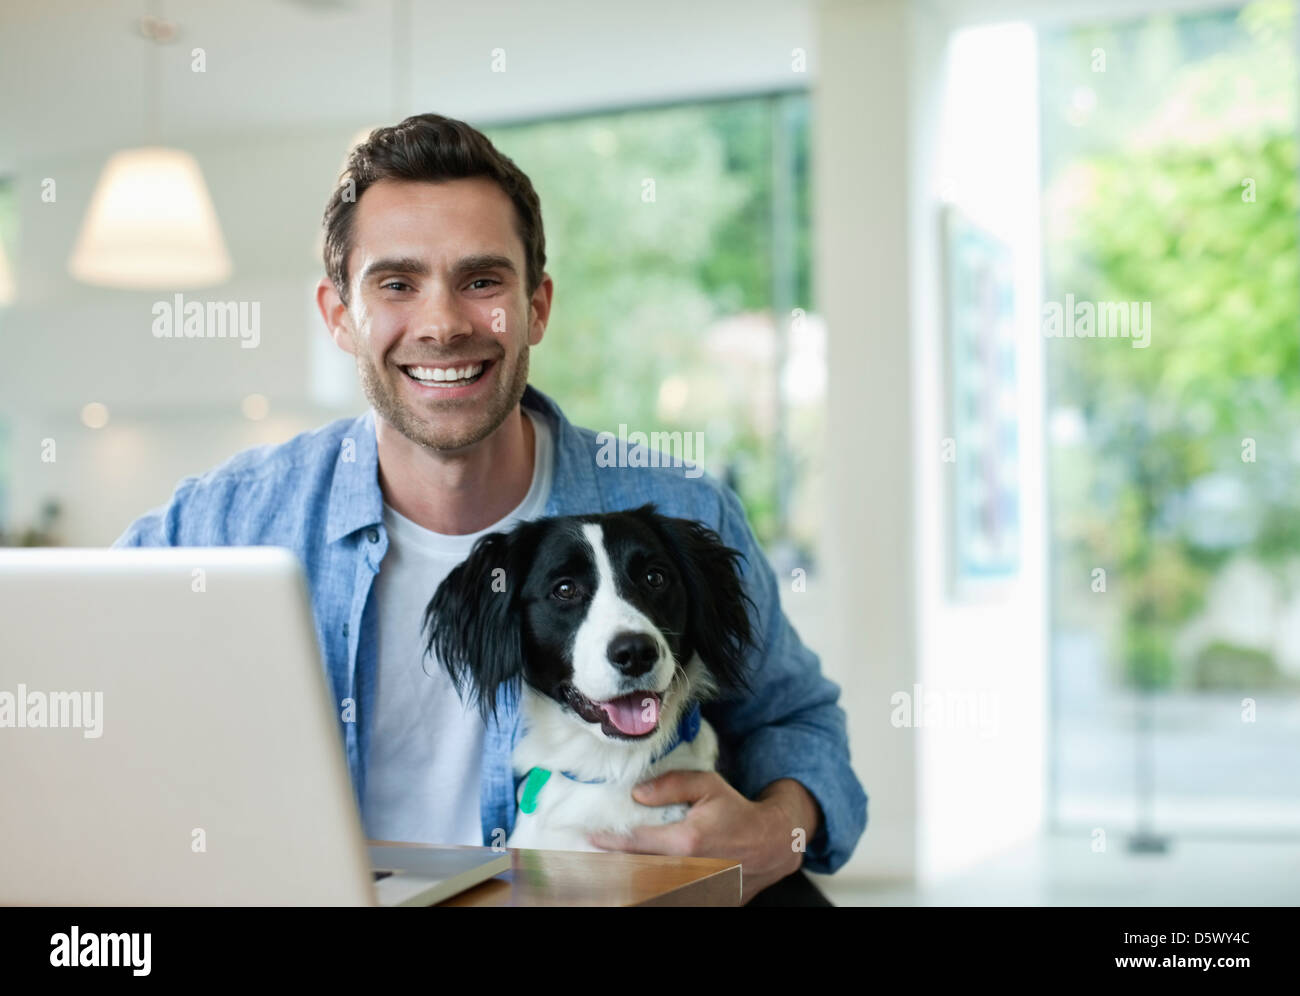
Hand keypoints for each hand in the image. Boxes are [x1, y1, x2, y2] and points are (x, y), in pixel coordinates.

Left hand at [586, 772, 816, 903]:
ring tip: (605, 875)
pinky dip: (651, 890)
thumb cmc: (737, 811)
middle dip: (611, 869)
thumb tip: (638, 794)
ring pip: (651, 890)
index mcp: (687, 842)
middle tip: (588, 862)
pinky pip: (670, 896)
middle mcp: (689, 870)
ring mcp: (697, 891)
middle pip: (637, 874)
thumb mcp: (708, 785)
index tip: (591, 837)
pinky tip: (635, 883)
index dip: (610, 841)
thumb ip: (671, 785)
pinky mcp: (705, 901)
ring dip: (628, 883)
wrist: (772, 844)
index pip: (637, 843)